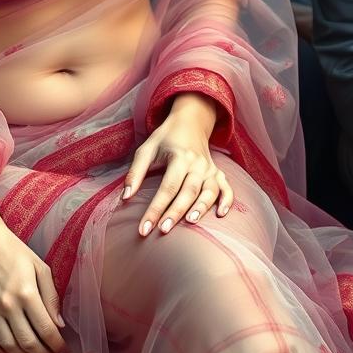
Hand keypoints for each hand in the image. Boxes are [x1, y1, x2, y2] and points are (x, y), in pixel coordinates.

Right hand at [0, 206, 67, 352]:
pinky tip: (9, 352)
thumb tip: (59, 324)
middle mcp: (8, 304)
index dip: (57, 344)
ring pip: (8, 345)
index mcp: (27, 292)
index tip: (63, 351)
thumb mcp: (39, 266)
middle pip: (28, 342)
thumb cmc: (14, 250)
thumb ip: (51, 296)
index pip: (46, 329)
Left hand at [123, 93, 232, 236]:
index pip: (167, 187)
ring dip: (201, 208)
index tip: (144, 228)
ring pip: (209, 192)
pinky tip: (221, 214)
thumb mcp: (146, 149)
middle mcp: (197, 164)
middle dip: (176, 212)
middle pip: (188, 191)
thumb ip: (135, 173)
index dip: (155, 209)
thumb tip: (125, 197)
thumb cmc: (165, 138)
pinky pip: (227, 188)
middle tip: (163, 230)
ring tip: (190, 223)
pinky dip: (227, 201)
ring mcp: (210, 169)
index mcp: (179, 157)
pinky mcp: (218, 173)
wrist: (190, 122)